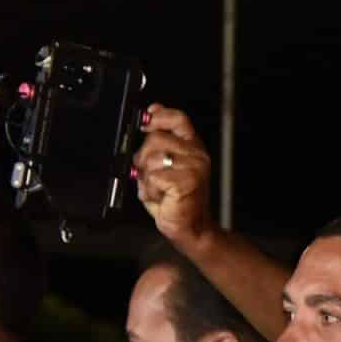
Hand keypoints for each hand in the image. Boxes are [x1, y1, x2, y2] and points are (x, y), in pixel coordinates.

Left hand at [132, 104, 215, 249]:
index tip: (145, 123)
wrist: (190, 228)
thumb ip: (157, 141)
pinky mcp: (187, 181)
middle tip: (152, 176)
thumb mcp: (161, 166)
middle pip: (155, 139)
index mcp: (191, 147)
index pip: (178, 119)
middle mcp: (197, 155)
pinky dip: (151, 190)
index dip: (158, 117)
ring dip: (147, 177)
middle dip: (144, 158)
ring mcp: (194, 167)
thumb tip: (150, 113)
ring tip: (159, 189)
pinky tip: (162, 197)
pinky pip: (154, 177)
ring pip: (152, 158)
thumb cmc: (175, 200)